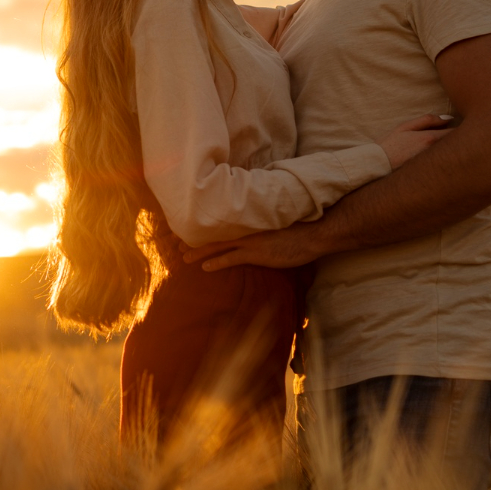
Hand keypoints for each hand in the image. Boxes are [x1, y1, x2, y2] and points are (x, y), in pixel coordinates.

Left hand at [182, 224, 322, 270]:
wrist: (313, 234)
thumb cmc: (299, 229)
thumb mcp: (277, 223)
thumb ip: (261, 225)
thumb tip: (253, 227)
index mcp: (250, 222)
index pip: (222, 224)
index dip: (205, 228)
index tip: (190, 229)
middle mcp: (246, 230)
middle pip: (215, 234)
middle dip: (195, 240)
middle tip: (177, 244)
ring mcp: (251, 241)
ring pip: (218, 246)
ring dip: (199, 252)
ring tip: (183, 257)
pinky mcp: (257, 253)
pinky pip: (231, 258)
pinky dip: (217, 263)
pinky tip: (204, 267)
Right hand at [377, 113, 453, 168]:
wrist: (377, 167)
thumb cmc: (389, 145)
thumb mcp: (405, 127)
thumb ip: (428, 120)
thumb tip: (449, 118)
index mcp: (430, 139)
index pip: (457, 132)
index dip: (459, 129)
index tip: (454, 129)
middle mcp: (435, 153)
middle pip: (459, 146)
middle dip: (459, 142)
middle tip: (452, 140)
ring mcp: (434, 167)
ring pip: (453, 157)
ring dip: (453, 153)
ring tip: (443, 153)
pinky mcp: (432, 177)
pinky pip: (445, 168)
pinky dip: (445, 164)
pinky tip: (435, 164)